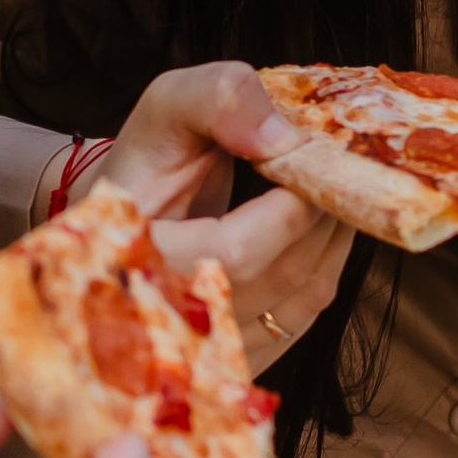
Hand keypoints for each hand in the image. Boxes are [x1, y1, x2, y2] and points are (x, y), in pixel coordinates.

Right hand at [95, 60, 349, 365]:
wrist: (122, 222)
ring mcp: (206, 349)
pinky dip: (325, 267)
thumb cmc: (143, 165)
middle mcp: (169, 318)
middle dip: (324, 212)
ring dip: (334, 237)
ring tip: (331, 189)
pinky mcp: (236, 358)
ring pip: (302, 298)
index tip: (308, 162)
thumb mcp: (165, 108)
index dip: (290, 208)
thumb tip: (282, 137)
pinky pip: (302, 318)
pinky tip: (321, 229)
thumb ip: (216, 99)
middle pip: (281, 274)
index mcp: (136, 257)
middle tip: (336, 166)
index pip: (234, 252)